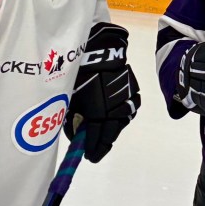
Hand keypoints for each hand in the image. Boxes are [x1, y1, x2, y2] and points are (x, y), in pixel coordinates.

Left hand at [65, 23, 140, 161]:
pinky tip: (115, 116)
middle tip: (94, 150)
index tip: (87, 157)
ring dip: (113, 130)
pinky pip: (129, 108)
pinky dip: (122, 115)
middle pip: (110, 134)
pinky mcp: (133, 90)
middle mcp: (115, 109)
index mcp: (98, 113)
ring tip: (104, 134)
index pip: (96, 139)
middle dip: (102, 144)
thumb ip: (72, 119)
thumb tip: (75, 134)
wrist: (99, 48)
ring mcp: (126, 100)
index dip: (91, 150)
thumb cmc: (79, 72)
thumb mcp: (70, 97)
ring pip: (122, 122)